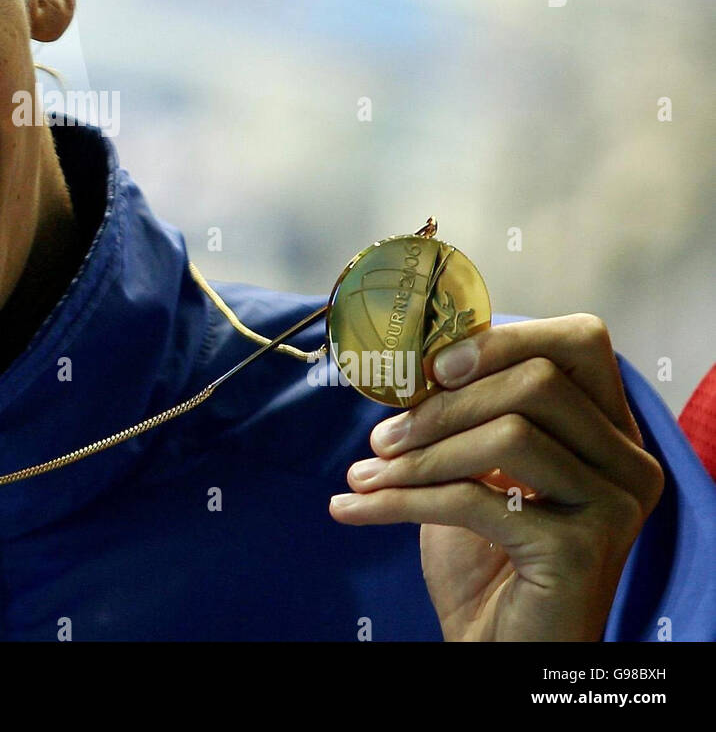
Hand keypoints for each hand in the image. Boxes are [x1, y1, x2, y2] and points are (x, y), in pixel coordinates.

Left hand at [328, 315, 664, 640]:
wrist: (498, 643)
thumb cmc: (484, 549)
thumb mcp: (475, 463)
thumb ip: (465, 406)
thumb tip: (410, 354)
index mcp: (609, 427)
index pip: (578, 342)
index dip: (502, 342)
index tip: (431, 367)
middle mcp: (628, 461)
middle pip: (538, 383)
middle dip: (443, 405)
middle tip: (382, 436)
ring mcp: (614, 506)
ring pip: (510, 435)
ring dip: (419, 455)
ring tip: (366, 473)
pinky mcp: (583, 552)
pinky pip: (478, 500)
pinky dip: (402, 499)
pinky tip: (355, 507)